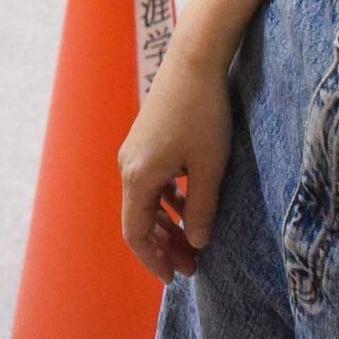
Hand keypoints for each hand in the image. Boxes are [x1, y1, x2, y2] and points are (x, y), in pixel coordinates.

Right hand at [118, 47, 231, 280]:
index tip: (175, 279)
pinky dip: (166, 201)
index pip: (136, 234)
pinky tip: (189, 206)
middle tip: (192, 267)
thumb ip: (203, 209)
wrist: (195, 58)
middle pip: (139, 220)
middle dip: (163, 247)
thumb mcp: (210, 167)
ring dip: (166, 224)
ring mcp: (135, 150)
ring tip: (194, 242)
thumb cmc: (205, 112)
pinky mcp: (145, 138)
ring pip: (145, 201)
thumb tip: (198, 243)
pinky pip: (150, 181)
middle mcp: (128, 165)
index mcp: (139, 177)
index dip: (153, 261)